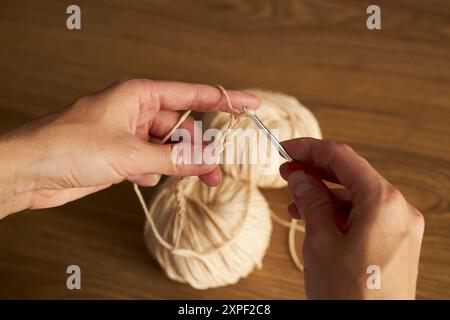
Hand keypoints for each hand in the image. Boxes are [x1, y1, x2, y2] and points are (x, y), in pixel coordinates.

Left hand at [0, 79, 259, 217]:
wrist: (30, 171)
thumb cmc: (69, 146)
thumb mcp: (130, 154)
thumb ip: (173, 159)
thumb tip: (208, 161)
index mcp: (140, 95)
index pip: (192, 94)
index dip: (224, 99)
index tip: (251, 104)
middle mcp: (136, 111)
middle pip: (183, 128)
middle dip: (200, 149)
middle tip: (217, 170)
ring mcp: (129, 134)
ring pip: (168, 148)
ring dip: (178, 164)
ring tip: (193, 180)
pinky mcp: (121, 155)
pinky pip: (151, 161)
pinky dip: (153, 172)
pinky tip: (139, 179)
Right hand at [279, 138, 424, 298]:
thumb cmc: (350, 296)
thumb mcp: (320, 241)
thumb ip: (311, 201)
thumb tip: (299, 177)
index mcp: (384, 202)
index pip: (342, 158)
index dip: (310, 149)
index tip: (286, 148)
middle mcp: (399, 210)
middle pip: (352, 176)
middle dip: (316, 171)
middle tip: (286, 171)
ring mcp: (400, 228)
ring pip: (357, 198)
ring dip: (325, 195)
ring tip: (294, 200)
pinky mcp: (396, 244)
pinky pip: (364, 217)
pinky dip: (338, 214)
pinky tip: (315, 219)